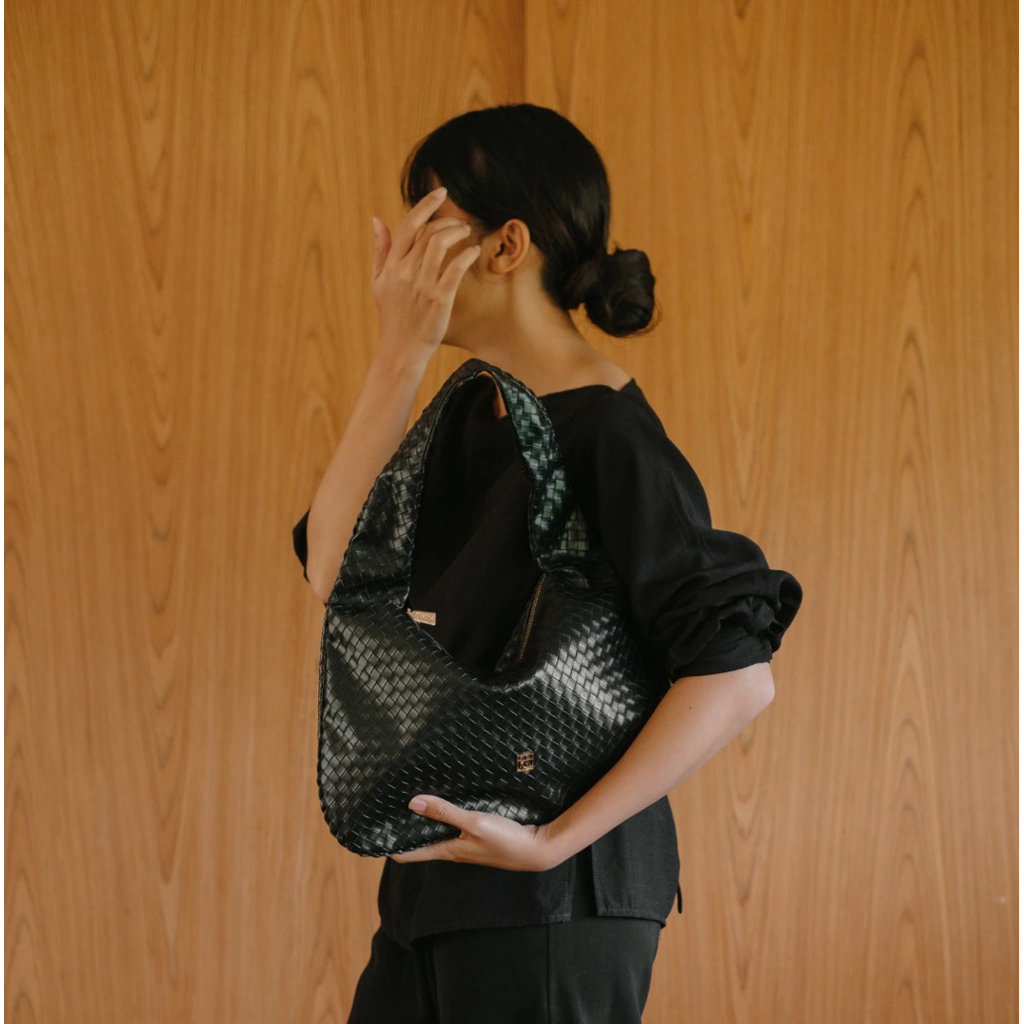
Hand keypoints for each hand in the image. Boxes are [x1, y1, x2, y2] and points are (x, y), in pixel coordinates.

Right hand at [371, 188, 481, 361]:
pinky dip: (467, 255)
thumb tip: (376, 220)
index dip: (425, 205)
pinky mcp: (439, 299)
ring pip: (440, 244)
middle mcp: (405, 272)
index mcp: (391, 266)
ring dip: (457, 233)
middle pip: (427, 232)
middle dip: (448, 221)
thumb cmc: (393, 316)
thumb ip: (380, 250)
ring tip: (467, 233)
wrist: (401, 349)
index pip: (408, 225)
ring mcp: (422, 285)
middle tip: (460, 224)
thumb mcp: (379, 282)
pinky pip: (455, 268)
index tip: (441, 192)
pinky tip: (474, 251)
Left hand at [387, 795, 559, 872]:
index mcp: (447, 851)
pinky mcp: (479, 837)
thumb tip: (412, 803)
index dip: (390, 846)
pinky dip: (444, 817)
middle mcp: (453, 850)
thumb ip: (445, 812)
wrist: (537, 849)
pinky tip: (445, 802)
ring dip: (425, 821)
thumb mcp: (473, 823)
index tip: (373, 832)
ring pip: (437, 833)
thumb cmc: (505, 840)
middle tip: (388, 810)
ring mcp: (466, 844)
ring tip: (410, 801)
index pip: (409, 854)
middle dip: (405, 829)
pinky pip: (454, 827)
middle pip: (421, 842)